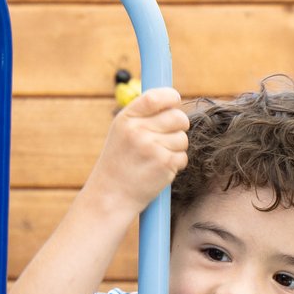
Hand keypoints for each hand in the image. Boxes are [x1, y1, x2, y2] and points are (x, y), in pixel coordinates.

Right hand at [85, 88, 188, 215]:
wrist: (111, 196)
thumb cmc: (119, 163)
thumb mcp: (121, 132)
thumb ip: (143, 116)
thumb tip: (173, 102)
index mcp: (126, 118)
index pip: (156, 97)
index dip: (171, 97)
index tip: (175, 102)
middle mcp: (138, 130)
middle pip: (178, 117)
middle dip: (180, 126)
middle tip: (169, 136)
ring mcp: (152, 147)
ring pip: (183, 138)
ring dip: (176, 148)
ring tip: (157, 158)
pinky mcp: (164, 163)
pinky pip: (183, 157)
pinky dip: (176, 164)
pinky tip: (159, 170)